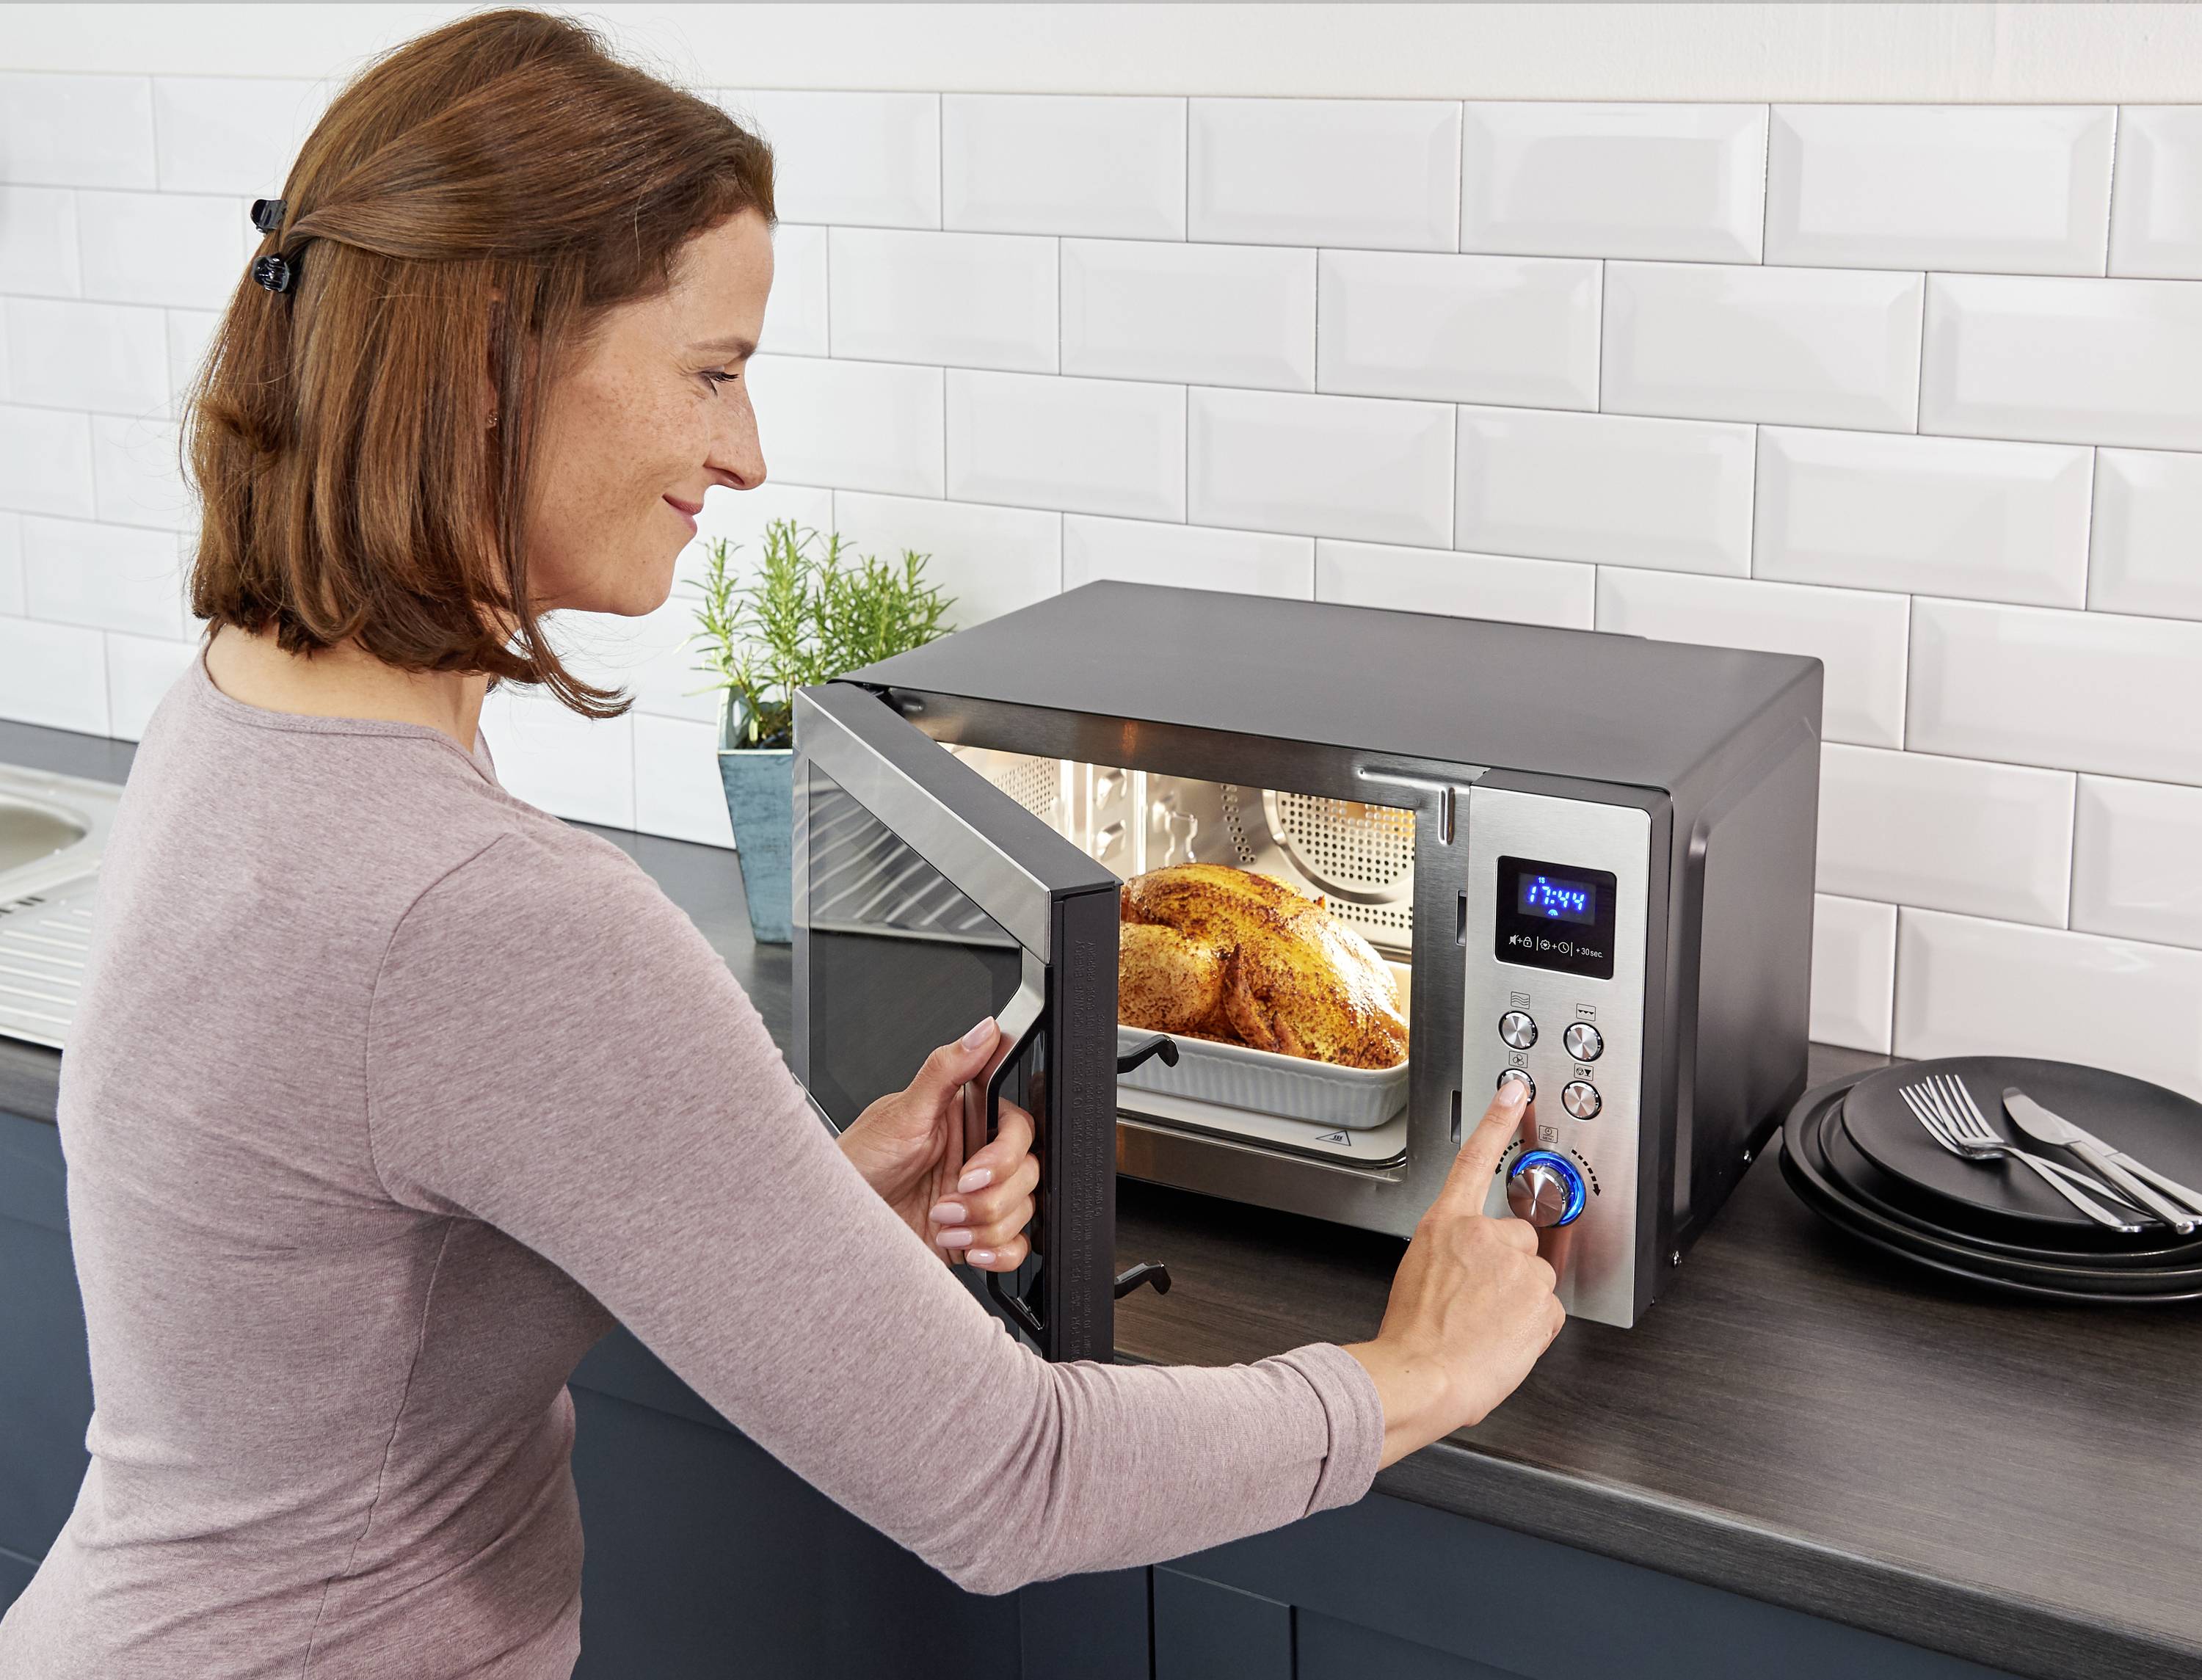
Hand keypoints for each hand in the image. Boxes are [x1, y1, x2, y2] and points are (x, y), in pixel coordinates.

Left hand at [836, 1017, 1040, 1273]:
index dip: (1004, 1154)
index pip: (1019, 1129)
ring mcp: (979, 1198)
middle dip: (989, 1197)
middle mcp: (977, 1157)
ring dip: (984, 1225)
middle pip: (1028, 1172)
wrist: (838, 1223)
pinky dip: (997, 1251)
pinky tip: (964, 1244)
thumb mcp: (901, 1113)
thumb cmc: (859, 1164)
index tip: (972, 1171)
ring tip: (942, 1222)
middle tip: (948, 1200)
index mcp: (967, 1121)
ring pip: (1024, 1210)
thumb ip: (946, 1069)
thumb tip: (984, 1031)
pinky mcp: (975, 1233)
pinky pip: (1016, 1247)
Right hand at [1343, 1081, 1565, 1466]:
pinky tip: (1503, 1340)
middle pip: (1518, 1239)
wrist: (1421, 1376)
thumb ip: (1450, 1256)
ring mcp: (1517, 1267)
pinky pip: (1547, 1312)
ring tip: (1486, 1326)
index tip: (1516, 1091)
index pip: (1475, 1158)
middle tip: (1479, 1301)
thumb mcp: (1417, 1274)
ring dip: (1519, 1301)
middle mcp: (1485, 1237)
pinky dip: (1531, 1328)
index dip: (1498, 1120)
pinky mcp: (1542, 1300)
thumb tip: (1468, 1268)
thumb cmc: (1411, 1336)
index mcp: (1446, 1225)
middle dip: (1508, 1268)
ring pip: (1535, 1278)